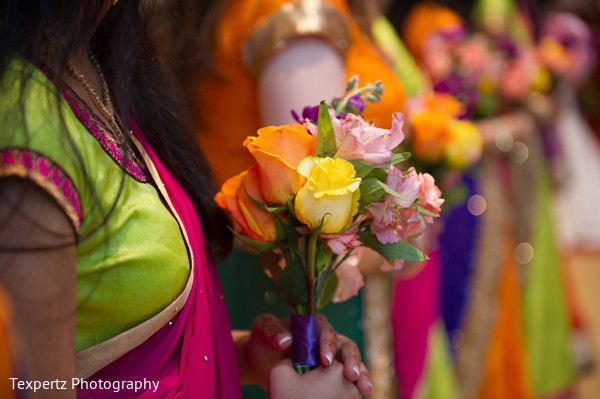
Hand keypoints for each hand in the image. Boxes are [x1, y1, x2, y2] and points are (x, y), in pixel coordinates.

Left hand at [236, 313, 371, 394]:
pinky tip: (363, 393)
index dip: (328, 343)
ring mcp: (331, 354)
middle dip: (350, 359)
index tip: (325, 360)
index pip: (325, 329)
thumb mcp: (263, 332)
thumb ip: (272, 332)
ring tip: (364, 387)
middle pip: (345, 344)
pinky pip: (347, 375)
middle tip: (351, 375)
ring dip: (360, 372)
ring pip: (351, 360)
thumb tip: (285, 340)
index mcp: (311, 324)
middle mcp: (326, 337)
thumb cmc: (262, 342)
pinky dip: (358, 382)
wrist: (261, 362)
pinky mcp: (332, 371)